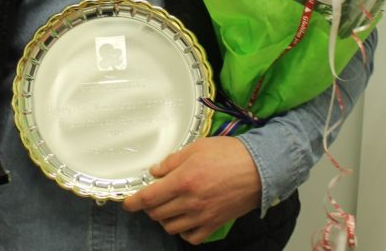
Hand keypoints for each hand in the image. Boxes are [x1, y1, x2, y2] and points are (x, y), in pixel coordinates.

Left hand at [123, 136, 260, 245]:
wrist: (258, 168)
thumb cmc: (229, 154)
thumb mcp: (196, 148)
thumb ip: (172, 161)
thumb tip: (155, 172)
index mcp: (183, 180)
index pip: (150, 197)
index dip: (134, 202)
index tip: (127, 203)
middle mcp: (190, 202)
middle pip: (157, 214)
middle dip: (149, 207)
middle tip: (152, 196)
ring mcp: (203, 216)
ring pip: (171, 227)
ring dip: (164, 218)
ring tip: (168, 205)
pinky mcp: (214, 224)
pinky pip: (191, 237)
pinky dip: (183, 231)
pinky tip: (184, 219)